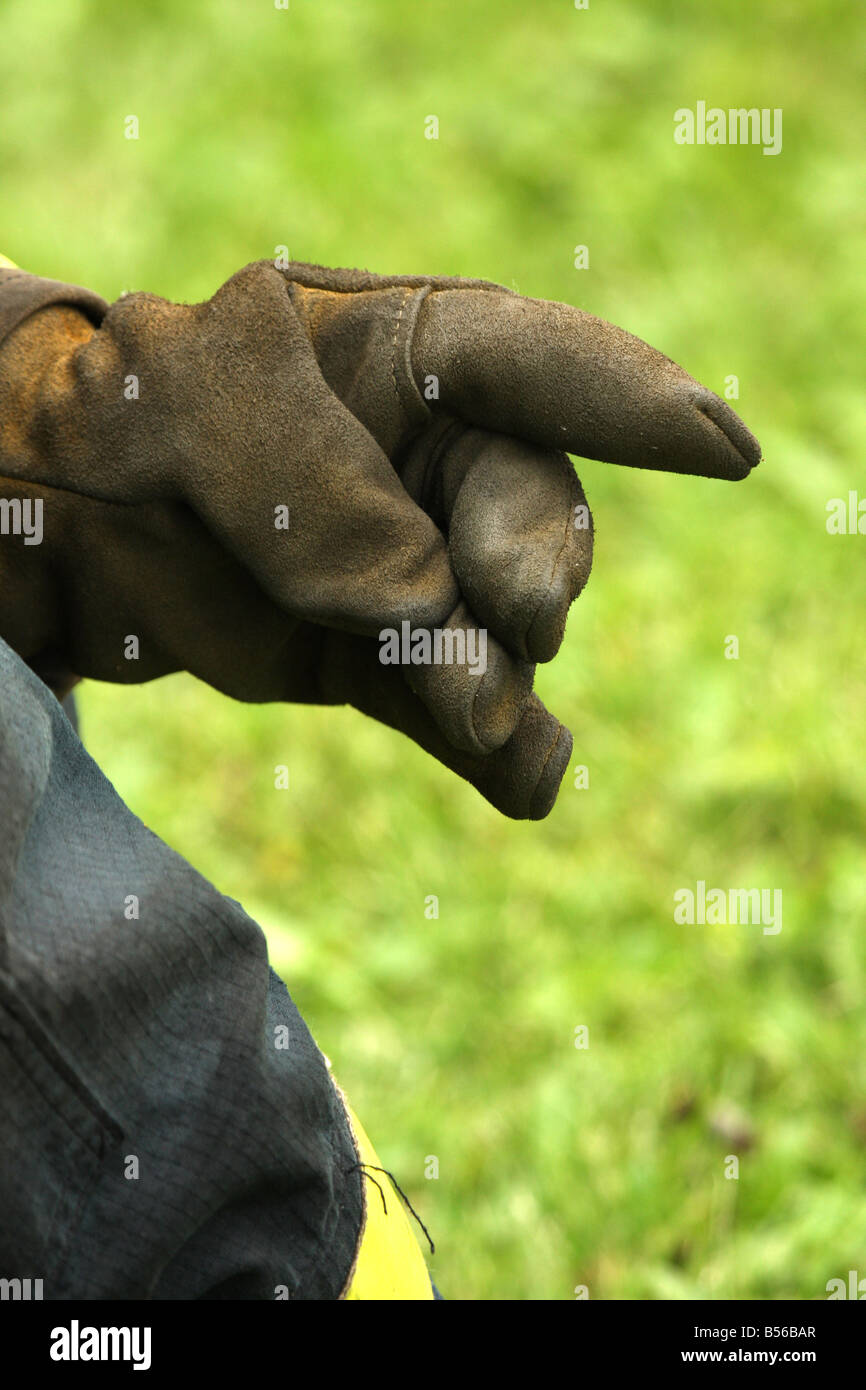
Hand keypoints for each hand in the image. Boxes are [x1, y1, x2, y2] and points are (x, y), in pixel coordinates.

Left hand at [0, 260, 759, 816]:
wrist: (58, 524)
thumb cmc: (127, 419)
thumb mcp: (200, 407)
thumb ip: (323, 499)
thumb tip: (431, 613)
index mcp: (402, 350)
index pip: (535, 363)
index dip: (634, 403)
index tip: (723, 452)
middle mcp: (432, 460)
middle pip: (527, 508)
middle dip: (533, 563)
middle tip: (520, 620)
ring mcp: (414, 566)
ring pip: (495, 627)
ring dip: (499, 675)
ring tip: (481, 719)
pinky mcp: (380, 659)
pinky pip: (451, 707)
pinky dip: (491, 748)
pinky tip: (530, 784)